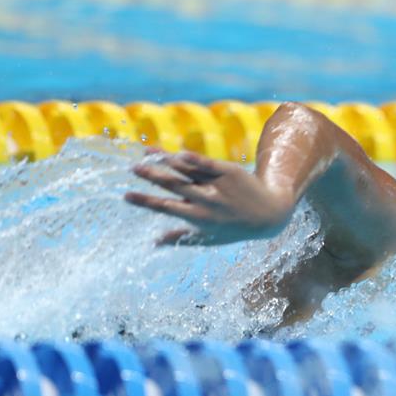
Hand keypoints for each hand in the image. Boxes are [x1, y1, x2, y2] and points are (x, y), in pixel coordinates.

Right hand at [124, 150, 294, 245]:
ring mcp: (217, 184)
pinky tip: (175, 152)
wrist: (270, 213)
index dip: (145, 202)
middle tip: (133, 168)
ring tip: (146, 153)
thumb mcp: (209, 238)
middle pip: (174, 186)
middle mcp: (206, 201)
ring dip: (165, 161)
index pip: (166, 208)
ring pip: (187, 170)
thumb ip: (180, 237)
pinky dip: (191, 157)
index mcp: (198, 218)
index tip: (126, 195)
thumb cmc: (235, 227)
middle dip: (152, 176)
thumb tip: (153, 243)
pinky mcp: (228, 170)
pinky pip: (206, 162)